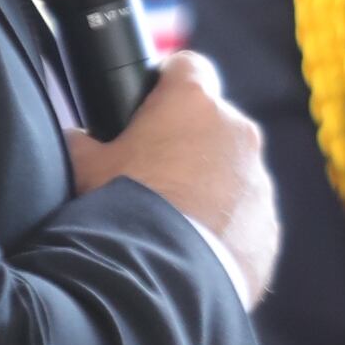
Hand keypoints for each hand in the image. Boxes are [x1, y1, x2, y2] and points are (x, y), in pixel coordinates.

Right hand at [67, 51, 278, 307]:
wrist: (160, 278)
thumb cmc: (123, 208)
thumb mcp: (85, 166)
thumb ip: (82, 141)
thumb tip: (76, 138)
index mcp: (192, 102)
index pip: (188, 66)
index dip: (168, 83)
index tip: (152, 106)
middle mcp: (237, 131)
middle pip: (214, 123)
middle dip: (189, 142)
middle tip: (155, 174)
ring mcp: (259, 179)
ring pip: (234, 171)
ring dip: (211, 187)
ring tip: (175, 221)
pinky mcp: (268, 225)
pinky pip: (246, 217)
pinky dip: (226, 227)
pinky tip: (194, 250)